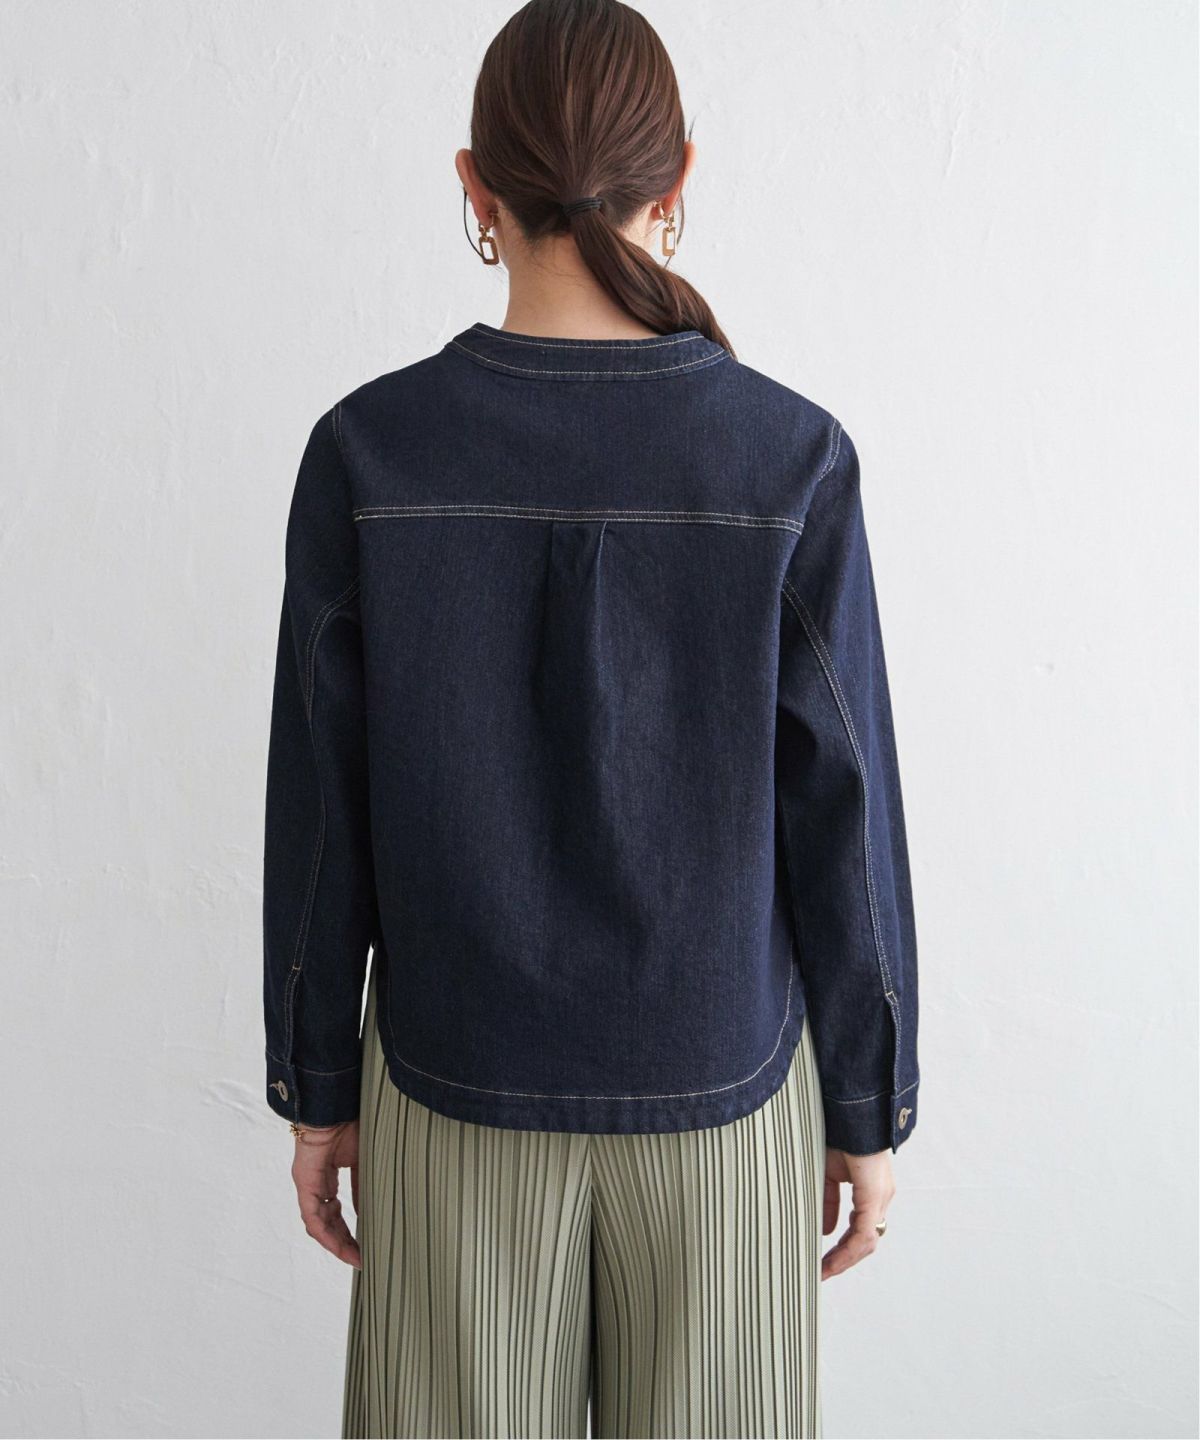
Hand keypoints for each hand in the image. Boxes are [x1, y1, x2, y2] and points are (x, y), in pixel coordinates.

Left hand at [290, 1119, 361, 1268]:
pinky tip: (340, 1246)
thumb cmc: (351, 1122)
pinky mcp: (305, 1184)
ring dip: (336, 1243)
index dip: (351, 1230)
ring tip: (355, 1257)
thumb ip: (364, 1185)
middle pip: (329, 1222)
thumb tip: (369, 1211)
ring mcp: (309, 1185)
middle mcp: (316, 1184)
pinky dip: (326, 1234)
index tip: (366, 1245)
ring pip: (320, 1224)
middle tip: (363, 1257)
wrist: (336, 1104)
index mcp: (329, 1175)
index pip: (337, 1211)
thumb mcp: (363, 1159)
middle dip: (345, 1241)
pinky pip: (313, 1217)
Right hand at [821, 1146, 895, 1279]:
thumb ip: (828, 1201)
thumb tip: (826, 1230)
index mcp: (870, 1190)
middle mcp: (880, 1196)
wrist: (847, 1111)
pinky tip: (832, 1260)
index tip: (822, 1261)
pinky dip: (847, 1251)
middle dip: (843, 1259)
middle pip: (865, 1240)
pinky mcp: (874, 1195)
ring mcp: (880, 1197)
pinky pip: (863, 1233)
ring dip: (844, 1259)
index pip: (859, 1228)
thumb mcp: (827, 1172)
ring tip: (823, 1271)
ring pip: (866, 1241)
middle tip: (822, 1272)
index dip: (842, 1248)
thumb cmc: (837, 1134)